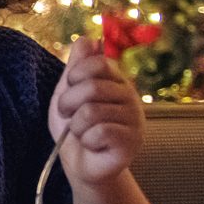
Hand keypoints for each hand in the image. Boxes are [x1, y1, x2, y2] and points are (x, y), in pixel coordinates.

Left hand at [49, 35, 144, 184]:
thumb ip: (76, 67)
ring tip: (83, 133)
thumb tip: (86, 38)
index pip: (98, 62)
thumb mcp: (68, 92)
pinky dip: (87, 140)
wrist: (81, 164)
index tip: (70, 90)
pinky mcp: (133, 141)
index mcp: (116, 80)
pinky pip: (100, 132)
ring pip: (92, 112)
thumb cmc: (74, 127)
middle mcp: (130, 96)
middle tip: (70, 116)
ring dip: (76, 126)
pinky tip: (94, 144)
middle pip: (91, 87)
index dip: (75, 76)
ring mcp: (135, 118)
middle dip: (68, 103)